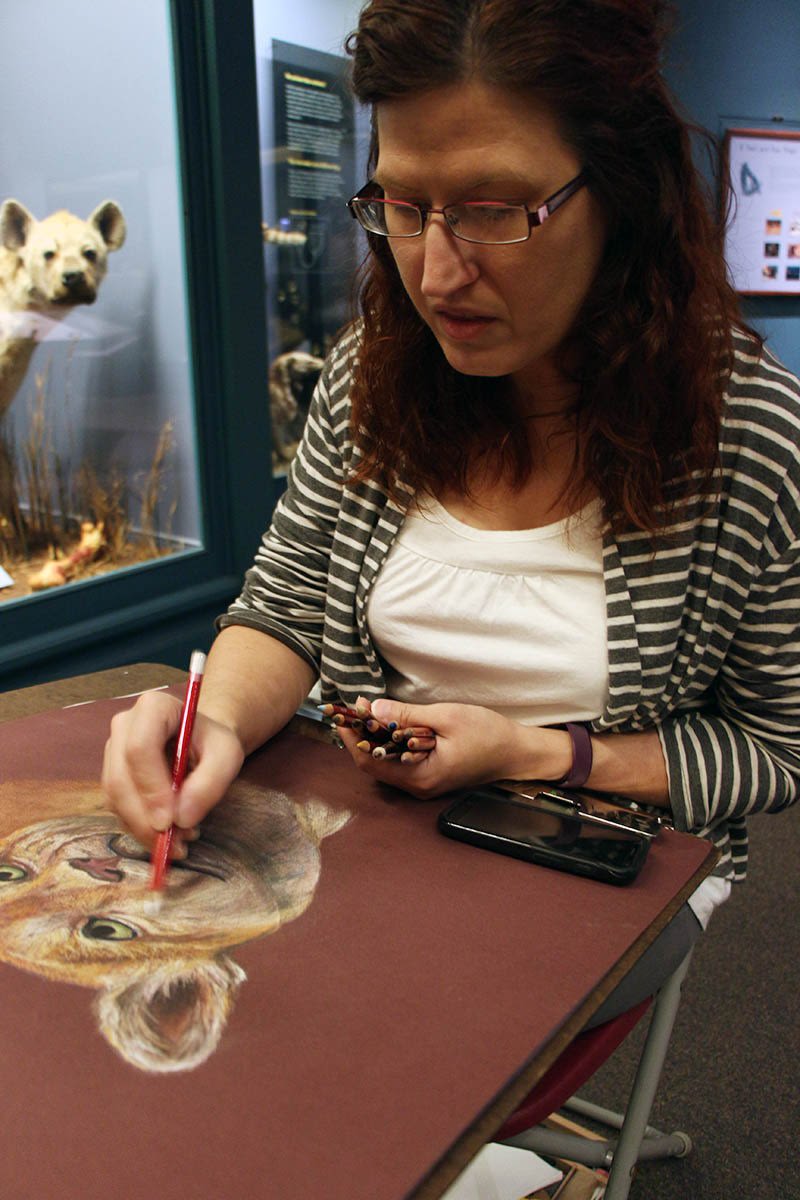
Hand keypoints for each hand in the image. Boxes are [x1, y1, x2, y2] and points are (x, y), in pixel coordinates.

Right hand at [101, 688, 245, 849]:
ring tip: (180, 841)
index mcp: (153, 708)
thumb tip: (182, 818)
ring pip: (115, 798)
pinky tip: (168, 836)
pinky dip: (141, 828)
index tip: (170, 821)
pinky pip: (117, 808)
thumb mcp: (228, 756)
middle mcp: (124, 726)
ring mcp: (113, 750)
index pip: (139, 748)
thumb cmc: (214, 743)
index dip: (151, 787)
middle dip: (145, 819)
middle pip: (120, 778)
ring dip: (144, 828)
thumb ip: (211, 783)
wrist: (201, 741)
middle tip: (176, 844)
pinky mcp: (111, 775)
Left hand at [336, 696, 557, 799]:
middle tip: (355, 705)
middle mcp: (417, 787)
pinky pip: (398, 760)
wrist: (516, 752)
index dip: (352, 736)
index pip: (369, 761)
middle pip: (373, 762)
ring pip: (384, 761)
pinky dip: (388, 741)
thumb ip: (408, 714)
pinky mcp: (428, 776)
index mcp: (420, 777)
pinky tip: (387, 722)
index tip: (345, 711)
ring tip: (367, 710)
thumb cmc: (487, 734)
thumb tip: (373, 709)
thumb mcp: (446, 717)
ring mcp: (422, 783)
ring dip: (373, 736)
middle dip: (360, 733)